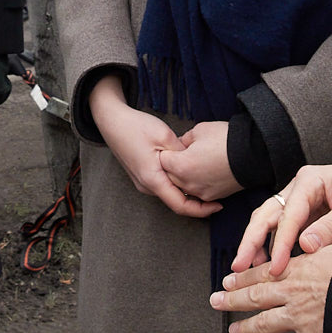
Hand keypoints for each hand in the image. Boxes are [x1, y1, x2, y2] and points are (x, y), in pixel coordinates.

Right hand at [86, 75, 219, 219]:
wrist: (112, 122)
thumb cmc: (136, 127)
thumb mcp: (165, 136)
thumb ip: (182, 154)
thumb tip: (196, 166)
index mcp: (152, 179)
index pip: (180, 206)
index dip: (201, 210)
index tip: (218, 206)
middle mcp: (146, 186)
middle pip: (176, 202)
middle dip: (198, 202)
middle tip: (218, 194)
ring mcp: (143, 183)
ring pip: (170, 194)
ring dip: (188, 192)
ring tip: (207, 183)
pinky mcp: (143, 176)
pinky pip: (164, 186)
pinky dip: (179, 185)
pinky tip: (190, 174)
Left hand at [158, 119, 240, 202]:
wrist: (254, 154)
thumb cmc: (227, 140)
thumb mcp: (199, 130)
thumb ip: (182, 140)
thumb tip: (178, 145)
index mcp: (180, 165)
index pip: (162, 159)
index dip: (167, 150)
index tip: (172, 145)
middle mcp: (187, 183)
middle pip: (168, 176)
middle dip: (171, 165)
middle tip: (180, 153)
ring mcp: (199, 192)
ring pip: (181, 186)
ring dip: (182, 176)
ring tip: (194, 162)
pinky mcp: (211, 196)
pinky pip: (196, 192)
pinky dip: (195, 183)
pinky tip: (203, 172)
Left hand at [214, 238, 331, 332]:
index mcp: (303, 268)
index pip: (265, 272)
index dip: (245, 276)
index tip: (231, 278)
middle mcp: (294, 293)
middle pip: (254, 296)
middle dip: (232, 299)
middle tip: (217, 300)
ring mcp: (298, 318)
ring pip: (262, 323)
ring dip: (245, 328)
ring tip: (233, 331)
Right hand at [229, 163, 331, 276]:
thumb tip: (306, 246)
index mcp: (310, 180)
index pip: (288, 215)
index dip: (280, 244)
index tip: (275, 267)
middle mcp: (297, 188)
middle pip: (265, 214)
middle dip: (250, 242)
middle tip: (239, 266)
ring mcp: (295, 200)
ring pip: (266, 222)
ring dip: (255, 245)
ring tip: (249, 269)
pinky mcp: (299, 214)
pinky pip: (278, 230)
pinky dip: (269, 246)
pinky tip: (266, 264)